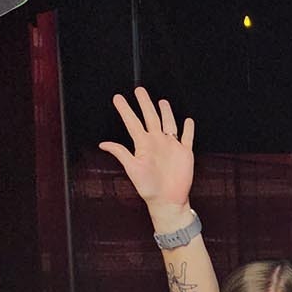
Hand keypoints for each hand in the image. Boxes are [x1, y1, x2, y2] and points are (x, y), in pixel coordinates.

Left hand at [101, 88, 195, 225]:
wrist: (168, 201)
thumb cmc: (148, 188)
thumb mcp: (132, 169)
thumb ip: (121, 153)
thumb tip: (103, 144)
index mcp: (143, 145)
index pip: (132, 123)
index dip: (125, 110)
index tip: (117, 98)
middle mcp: (157, 142)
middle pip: (150, 117)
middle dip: (145, 103)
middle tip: (139, 90)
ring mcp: (171, 146)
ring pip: (169, 123)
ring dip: (166, 112)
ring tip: (162, 101)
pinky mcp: (185, 153)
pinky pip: (187, 137)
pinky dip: (188, 128)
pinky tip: (187, 121)